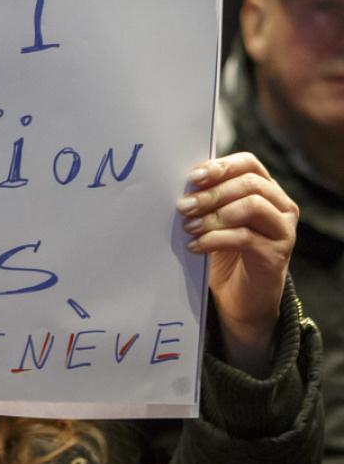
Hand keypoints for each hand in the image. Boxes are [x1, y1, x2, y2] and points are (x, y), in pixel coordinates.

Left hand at [178, 153, 298, 374]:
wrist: (238, 299)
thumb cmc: (223, 254)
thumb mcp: (213, 221)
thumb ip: (207, 200)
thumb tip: (180, 184)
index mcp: (266, 191)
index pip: (249, 164)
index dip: (221, 167)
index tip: (193, 177)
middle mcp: (281, 207)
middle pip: (249, 184)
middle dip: (212, 193)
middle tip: (183, 206)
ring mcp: (282, 230)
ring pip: (252, 206)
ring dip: (215, 215)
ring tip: (189, 227)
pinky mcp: (276, 254)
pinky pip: (245, 238)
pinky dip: (215, 239)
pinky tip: (194, 246)